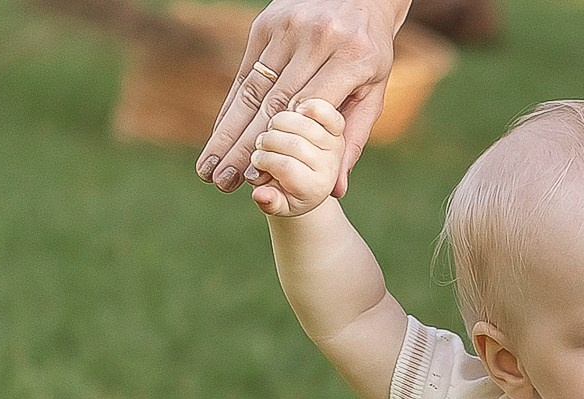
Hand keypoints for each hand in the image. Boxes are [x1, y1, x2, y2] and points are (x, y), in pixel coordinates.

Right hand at [197, 0, 407, 198]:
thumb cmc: (369, 51)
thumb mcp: (373, 93)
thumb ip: (353, 139)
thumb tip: (337, 190)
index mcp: (351, 58)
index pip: (306, 110)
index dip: (277, 147)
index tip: (256, 178)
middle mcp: (317, 39)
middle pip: (272, 103)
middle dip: (243, 147)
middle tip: (222, 182)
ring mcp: (288, 27)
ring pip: (252, 89)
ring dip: (227, 132)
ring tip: (210, 167)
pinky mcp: (266, 23)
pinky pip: (245, 72)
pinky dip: (231, 107)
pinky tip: (218, 135)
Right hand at [251, 101, 346, 216]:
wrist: (313, 178)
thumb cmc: (289, 189)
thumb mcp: (280, 203)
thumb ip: (270, 201)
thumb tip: (259, 195)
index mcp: (318, 187)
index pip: (286, 167)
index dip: (263, 160)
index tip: (255, 160)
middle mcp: (330, 165)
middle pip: (293, 144)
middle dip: (267, 142)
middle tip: (260, 145)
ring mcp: (334, 142)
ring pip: (301, 122)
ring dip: (278, 121)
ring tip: (272, 130)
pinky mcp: (336, 123)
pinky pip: (322, 109)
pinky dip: (306, 107)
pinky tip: (293, 111)